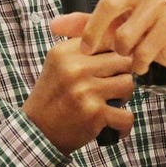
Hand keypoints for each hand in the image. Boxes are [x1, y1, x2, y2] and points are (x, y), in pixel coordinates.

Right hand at [22, 36, 134, 153]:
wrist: (37, 132)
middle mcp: (75, 68)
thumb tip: (116, 35)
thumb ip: (81, 47)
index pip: (107, 40)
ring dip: (124, 97)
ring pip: (128, 84)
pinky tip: (114, 126)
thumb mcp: (58, 63)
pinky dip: (124, 125)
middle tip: (113, 87)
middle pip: (122, 60)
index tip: (113, 66)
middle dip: (122, 74)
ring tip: (112, 103)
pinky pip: (127, 115)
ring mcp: (85, 90)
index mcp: (66, 52)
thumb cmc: (53, 96)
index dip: (116, 53)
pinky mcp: (94, 113)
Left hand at [58, 0, 165, 75]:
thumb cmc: (139, 30)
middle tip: (87, 49)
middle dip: (93, 33)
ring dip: (121, 53)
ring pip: (124, 36)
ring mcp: (159, 3)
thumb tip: (53, 25)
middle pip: (108, 6)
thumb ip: (83, 25)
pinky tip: (141, 62)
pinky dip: (137, 64)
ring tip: (128, 53)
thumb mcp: (110, 26)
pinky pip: (142, 51)